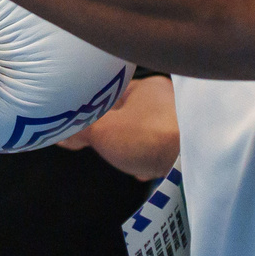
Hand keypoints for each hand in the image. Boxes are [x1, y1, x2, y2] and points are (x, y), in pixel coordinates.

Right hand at [57, 74, 179, 179]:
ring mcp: (182, 123)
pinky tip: (143, 169)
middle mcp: (168, 99)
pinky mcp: (190, 147)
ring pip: (148, 131)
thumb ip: (79, 129)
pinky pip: (164, 149)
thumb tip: (58, 131)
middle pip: (130, 112)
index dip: (92, 108)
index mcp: (146, 86)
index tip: (80, 125)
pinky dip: (151, 158)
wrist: (196, 162)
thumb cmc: (147, 137)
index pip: (111, 92)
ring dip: (134, 145)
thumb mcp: (102, 131)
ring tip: (121, 158)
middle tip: (99, 143)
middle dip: (114, 128)